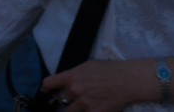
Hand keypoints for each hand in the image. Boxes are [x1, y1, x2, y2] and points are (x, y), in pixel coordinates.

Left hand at [41, 59, 159, 111]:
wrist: (127, 80)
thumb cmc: (109, 70)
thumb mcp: (87, 66)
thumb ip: (74, 75)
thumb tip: (66, 82)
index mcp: (72, 76)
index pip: (50, 83)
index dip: (45, 88)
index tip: (45, 91)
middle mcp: (76, 90)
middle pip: (61, 100)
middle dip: (65, 100)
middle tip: (72, 99)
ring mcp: (85, 103)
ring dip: (74, 109)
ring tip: (82, 104)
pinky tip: (91, 108)